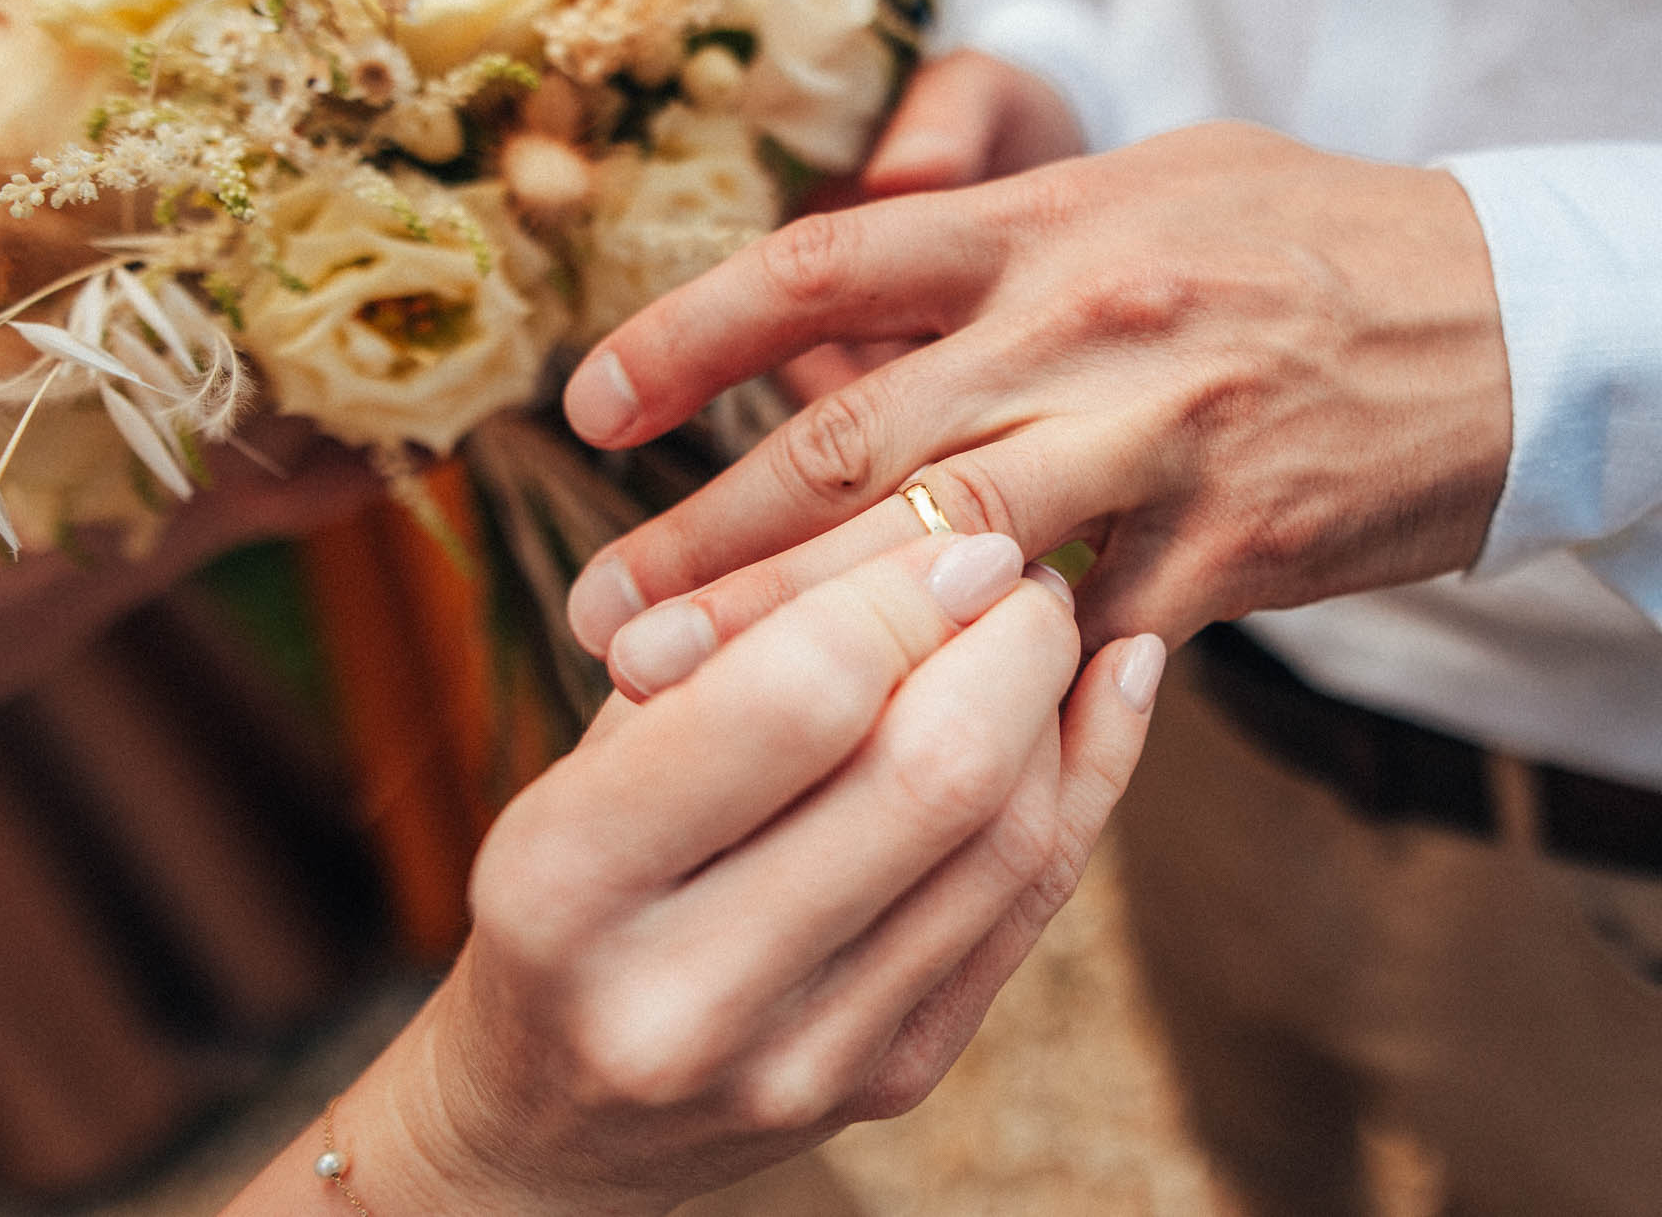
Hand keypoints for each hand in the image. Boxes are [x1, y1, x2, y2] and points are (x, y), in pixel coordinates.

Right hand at [224, 533, 1161, 1214]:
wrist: (551, 1123)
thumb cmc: (567, 895)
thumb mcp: (586, 765)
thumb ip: (727, 662)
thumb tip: (931, 544)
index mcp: (570, 886)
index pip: (795, 700)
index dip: (903, 596)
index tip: (953, 538)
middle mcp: (686, 996)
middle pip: (936, 776)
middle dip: (1012, 640)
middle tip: (1021, 571)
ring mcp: (803, 1062)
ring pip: (1007, 840)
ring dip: (1058, 703)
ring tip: (1046, 622)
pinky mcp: (892, 1082)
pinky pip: (1031, 905)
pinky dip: (1087, 779)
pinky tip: (1109, 688)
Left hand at [562, 119, 1511, 664]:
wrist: (1525, 317)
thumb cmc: (1318, 240)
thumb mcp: (1153, 183)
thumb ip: (999, 235)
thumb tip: (854, 285)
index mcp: (1052, 226)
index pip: (831, 269)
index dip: (697, 340)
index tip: (590, 409)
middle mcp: (1089, 330)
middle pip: (857, 445)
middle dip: (710, 540)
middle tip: (597, 621)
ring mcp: (1161, 446)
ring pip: (945, 561)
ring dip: (801, 637)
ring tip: (676, 699)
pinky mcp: (1229, 553)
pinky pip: (1081, 648)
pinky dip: (988, 703)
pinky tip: (897, 757)